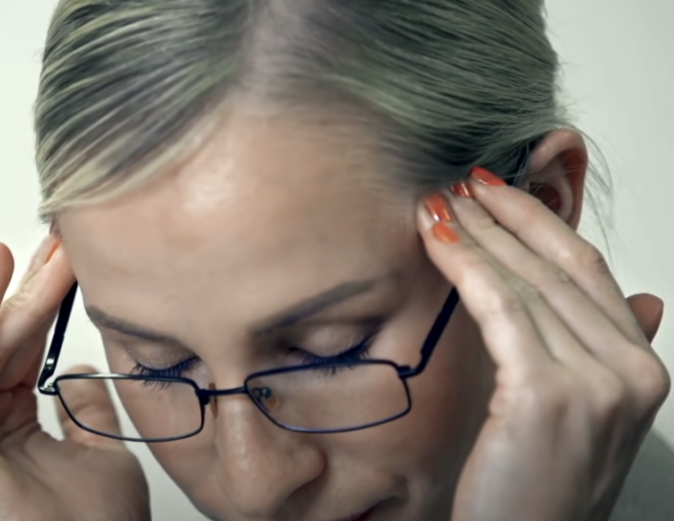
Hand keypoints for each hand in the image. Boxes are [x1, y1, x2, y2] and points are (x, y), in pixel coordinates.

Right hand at [0, 237, 148, 520]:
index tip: (72, 265)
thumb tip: (80, 370)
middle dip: (34, 289)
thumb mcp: (99, 451)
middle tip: (62, 240)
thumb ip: (82, 407)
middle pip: (4, 343)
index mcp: (10, 435)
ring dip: (17, 288)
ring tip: (49, 242)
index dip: (48, 309)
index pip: (25, 355)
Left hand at [417, 170, 669, 520]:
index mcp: (641, 370)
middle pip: (560, 269)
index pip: (589, 273)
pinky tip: (437, 240)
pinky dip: (466, 266)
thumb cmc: (539, 487)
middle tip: (461, 184)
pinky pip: (500, 310)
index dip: (541, 224)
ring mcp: (597, 383)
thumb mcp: (588, 416)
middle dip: (504, 218)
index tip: (498, 191)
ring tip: (439, 205)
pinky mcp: (548, 394)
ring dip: (478, 234)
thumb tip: (645, 301)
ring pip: (527, 283)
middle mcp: (630, 372)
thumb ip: (611, 354)